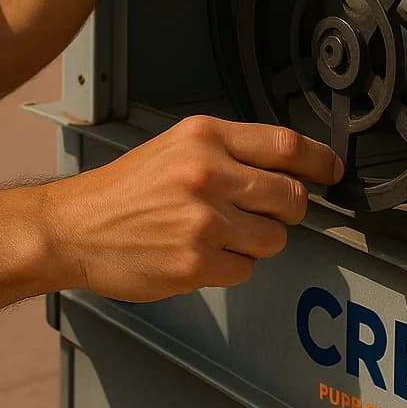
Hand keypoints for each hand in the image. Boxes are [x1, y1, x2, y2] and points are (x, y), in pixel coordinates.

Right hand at [41, 116, 344, 301]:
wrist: (74, 227)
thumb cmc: (125, 189)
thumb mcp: (175, 147)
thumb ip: (229, 152)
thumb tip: (290, 168)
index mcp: (203, 137)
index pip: (285, 145)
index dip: (318, 161)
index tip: (331, 171)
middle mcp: (206, 173)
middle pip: (290, 197)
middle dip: (287, 211)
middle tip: (267, 213)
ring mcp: (202, 220)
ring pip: (274, 238)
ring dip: (257, 242)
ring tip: (220, 234)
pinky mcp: (196, 261)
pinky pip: (246, 270)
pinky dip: (231, 266)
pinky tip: (200, 254)